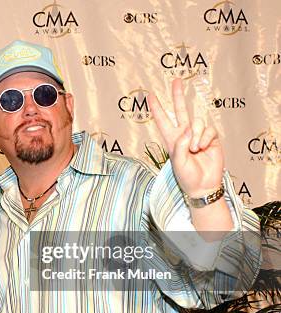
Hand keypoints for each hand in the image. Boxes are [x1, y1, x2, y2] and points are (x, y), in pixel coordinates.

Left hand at [147, 79, 224, 197]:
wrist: (203, 184)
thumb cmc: (186, 175)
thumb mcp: (177, 161)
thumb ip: (180, 144)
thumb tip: (187, 130)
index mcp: (171, 138)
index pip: (162, 120)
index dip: (156, 108)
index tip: (150, 95)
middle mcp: (184, 134)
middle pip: (180, 110)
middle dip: (178, 95)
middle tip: (177, 80)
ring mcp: (198, 135)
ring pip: (196, 121)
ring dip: (195, 135)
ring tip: (195, 149)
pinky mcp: (211, 138)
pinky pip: (208, 129)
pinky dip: (205, 138)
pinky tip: (203, 147)